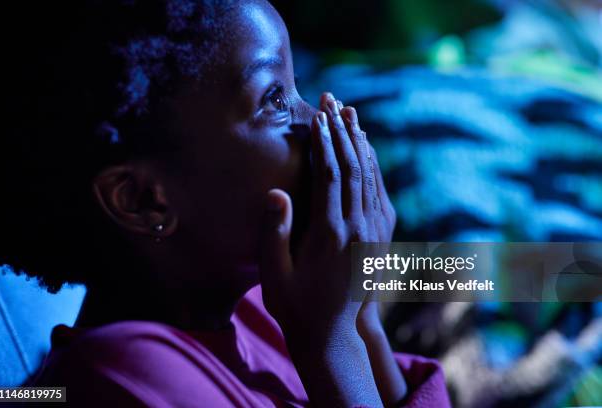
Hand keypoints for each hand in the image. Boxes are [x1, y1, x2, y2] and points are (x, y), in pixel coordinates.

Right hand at [258, 92, 389, 406]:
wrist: (333, 336)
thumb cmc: (295, 306)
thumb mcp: (275, 277)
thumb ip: (274, 235)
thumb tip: (277, 193)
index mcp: (330, 235)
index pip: (330, 176)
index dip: (325, 143)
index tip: (317, 115)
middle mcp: (357, 229)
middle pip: (353, 168)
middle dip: (342, 131)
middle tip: (333, 100)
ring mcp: (373, 234)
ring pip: (370, 177)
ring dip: (360, 143)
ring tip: (350, 113)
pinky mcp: (380, 239)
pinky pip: (379, 194)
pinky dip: (372, 167)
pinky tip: (366, 151)